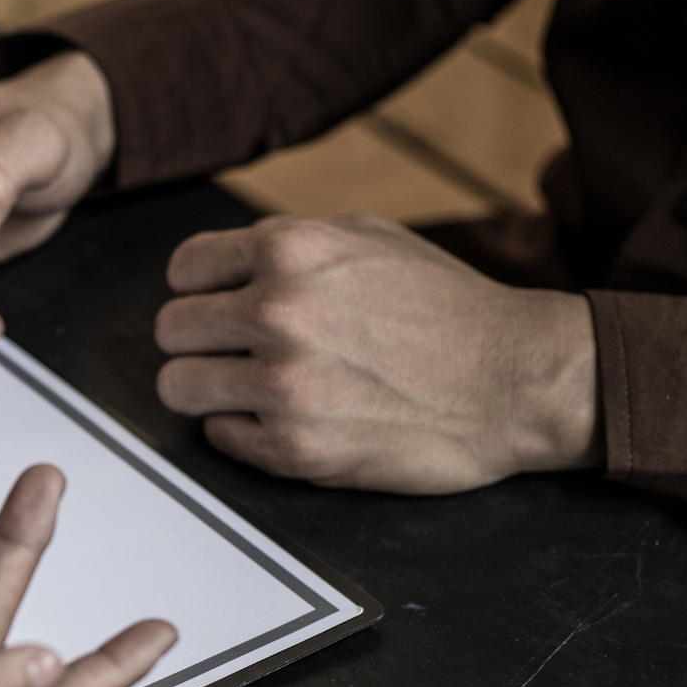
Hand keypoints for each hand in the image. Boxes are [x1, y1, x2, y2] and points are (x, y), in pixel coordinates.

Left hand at [155, 214, 601, 493]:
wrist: (516, 382)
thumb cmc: (448, 308)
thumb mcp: (369, 239)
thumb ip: (290, 244)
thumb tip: (225, 264)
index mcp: (290, 250)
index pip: (183, 270)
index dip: (200, 289)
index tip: (220, 305)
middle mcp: (279, 312)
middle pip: (171, 332)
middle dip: (199, 341)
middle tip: (233, 353)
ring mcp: (284, 384)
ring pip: (179, 388)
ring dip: (209, 389)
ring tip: (249, 388)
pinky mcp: (294, 448)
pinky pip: (218, 436)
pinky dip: (242, 430)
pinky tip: (284, 418)